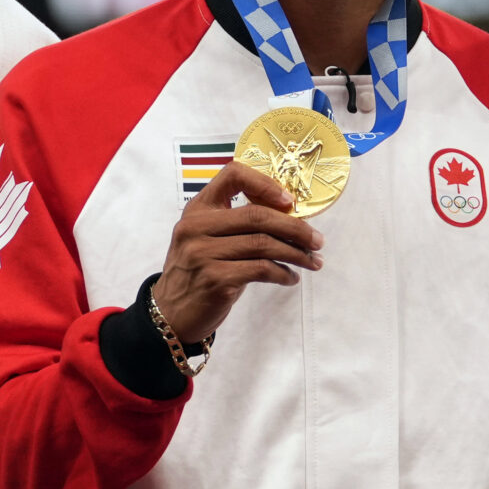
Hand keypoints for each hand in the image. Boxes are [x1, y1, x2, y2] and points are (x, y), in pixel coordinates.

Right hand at [150, 162, 322, 344]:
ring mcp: (204, 253)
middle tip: (317, 240)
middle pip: (258, 215)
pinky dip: (283, 274)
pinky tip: (290, 278)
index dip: (265, 183)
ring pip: (264, 244)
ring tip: (312, 262)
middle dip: (295, 227)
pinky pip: (261, 270)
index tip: (290, 201)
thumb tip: (290, 217)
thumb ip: (237, 224)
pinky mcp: (215, 279)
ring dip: (296, 254)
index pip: (232, 175)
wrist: (170, 313)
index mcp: (198, 209)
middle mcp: (197, 227)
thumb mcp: (207, 238)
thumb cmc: (197, 272)